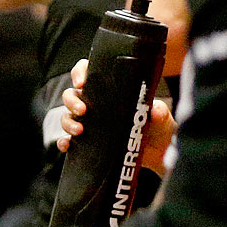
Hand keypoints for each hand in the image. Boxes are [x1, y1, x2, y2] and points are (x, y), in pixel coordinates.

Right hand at [57, 58, 176, 174]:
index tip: (82, 81)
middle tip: (83, 110)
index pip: (90, 73)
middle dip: (72, 100)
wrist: (157, 154)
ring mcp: (91, 123)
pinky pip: (68, 140)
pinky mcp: (88, 142)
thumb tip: (154, 110)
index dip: (80, 72)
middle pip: (73, 94)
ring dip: (68, 122)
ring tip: (79, 131)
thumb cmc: (158, 128)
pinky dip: (64, 142)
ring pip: (67, 116)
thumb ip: (160, 113)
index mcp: (112, 91)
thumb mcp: (162, 118)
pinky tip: (68, 145)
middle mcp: (97, 104)